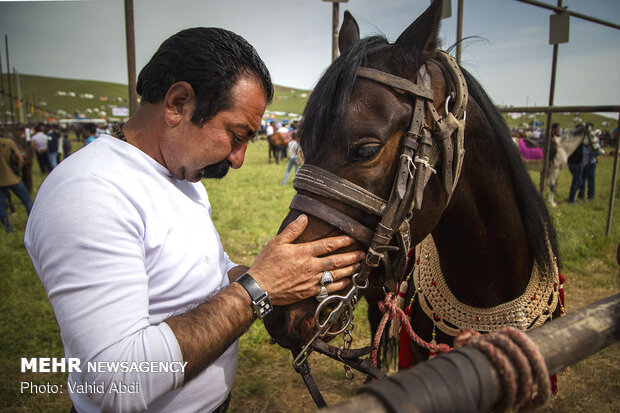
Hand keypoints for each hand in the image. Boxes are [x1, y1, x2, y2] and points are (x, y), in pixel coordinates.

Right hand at [248, 215, 364, 305]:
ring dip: (350, 270)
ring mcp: (311, 281)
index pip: (327, 245)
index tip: (353, 238)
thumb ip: (292, 230)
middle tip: (363, 254)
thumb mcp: (276, 243)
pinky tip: (348, 282)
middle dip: (352, 257)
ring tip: (360, 266)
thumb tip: (304, 218)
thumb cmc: (266, 264)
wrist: (260, 288)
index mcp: (303, 253)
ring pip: (336, 275)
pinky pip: (330, 289)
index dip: (342, 241)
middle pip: (336, 261)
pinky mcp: (309, 292)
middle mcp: (310, 267)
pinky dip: (341, 285)